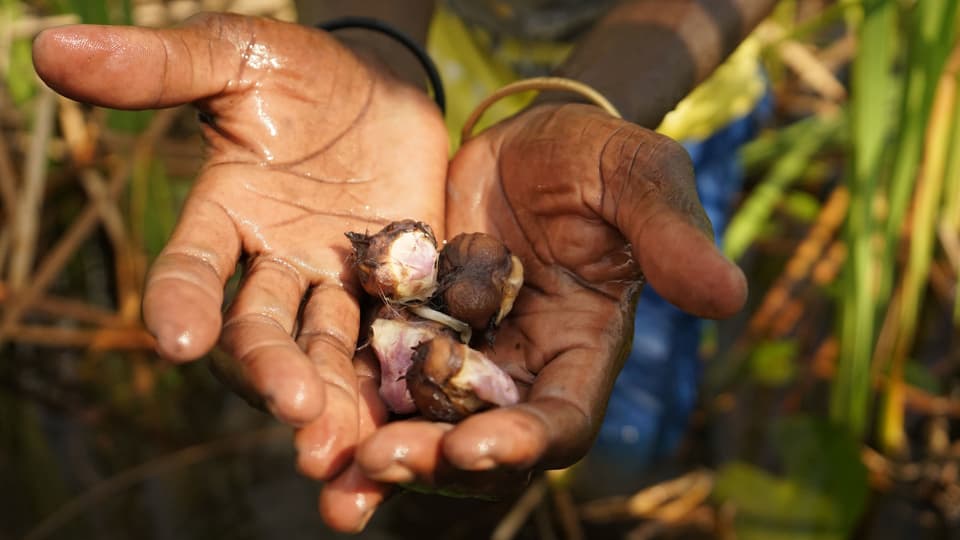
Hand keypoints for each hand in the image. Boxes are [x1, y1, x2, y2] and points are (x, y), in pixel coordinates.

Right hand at [33, 13, 447, 529]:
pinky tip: (415, 421)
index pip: (190, 274)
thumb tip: (53, 44)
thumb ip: (163, 67)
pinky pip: (397, 340)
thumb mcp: (238, 57)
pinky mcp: (399, 290)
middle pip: (261, 333)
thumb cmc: (305, 72)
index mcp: (226, 221)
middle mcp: (274, 267)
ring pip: (328, 352)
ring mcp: (337, 285)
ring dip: (334, 398)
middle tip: (296, 407)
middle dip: (273, 371)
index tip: (178, 342)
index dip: (180, 305)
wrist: (386, 90)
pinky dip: (400, 380)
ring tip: (347, 441)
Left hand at [346, 103, 746, 509]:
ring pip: (414, 423)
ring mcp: (455, 356)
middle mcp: (515, 372)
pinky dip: (338, 398)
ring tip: (320, 469)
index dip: (522, 443)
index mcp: (579, 351)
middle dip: (429, 461)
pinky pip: (368, 374)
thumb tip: (730, 296)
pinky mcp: (403, 329)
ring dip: (371, 451)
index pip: (559, 420)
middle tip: (376, 466)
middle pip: (476, 441)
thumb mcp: (635, 177)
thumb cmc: (592, 157)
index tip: (474, 447)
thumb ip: (670, 234)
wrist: (519, 142)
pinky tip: (298, 411)